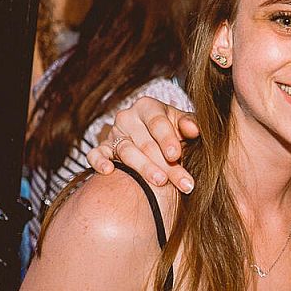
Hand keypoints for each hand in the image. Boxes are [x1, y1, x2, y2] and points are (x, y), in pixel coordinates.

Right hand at [85, 96, 200, 192]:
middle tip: (183, 183)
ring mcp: (114, 134)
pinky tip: (109, 170)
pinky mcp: (103, 148)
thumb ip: (189, 124)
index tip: (175, 155)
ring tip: (160, 182)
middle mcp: (128, 118)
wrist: (153, 140)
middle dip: (167, 165)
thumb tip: (194, 129)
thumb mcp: (182, 124)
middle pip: (146, 143)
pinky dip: (100, 161)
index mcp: (148, 107)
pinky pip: (96, 154)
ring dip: (144, 168)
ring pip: (127, 152)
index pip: (157, 122)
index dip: (167, 139)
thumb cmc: (172, 131)